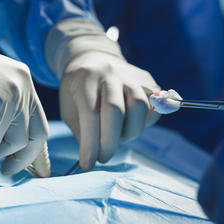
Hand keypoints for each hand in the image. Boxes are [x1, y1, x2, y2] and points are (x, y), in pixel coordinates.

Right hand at [0, 12, 49, 175]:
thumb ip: (4, 119)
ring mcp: (15, 94)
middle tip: (6, 172)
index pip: (39, 122)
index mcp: (24, 81)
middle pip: (37, 135)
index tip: (37, 171)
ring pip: (13, 143)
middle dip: (23, 159)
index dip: (38, 150)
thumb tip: (16, 152)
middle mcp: (25, 86)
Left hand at [60, 52, 159, 168]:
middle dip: (110, 141)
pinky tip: (132, 125)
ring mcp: (131, 75)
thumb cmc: (78, 91)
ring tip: (118, 137)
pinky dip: (145, 122)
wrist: (93, 59)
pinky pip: (153, 106)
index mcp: (85, 78)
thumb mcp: (69, 109)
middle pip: (116, 110)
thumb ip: (82, 131)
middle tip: (104, 158)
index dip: (90, 143)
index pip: (90, 114)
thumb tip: (94, 156)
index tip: (88, 164)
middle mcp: (110, 73)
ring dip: (130, 132)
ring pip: (139, 107)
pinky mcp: (148, 80)